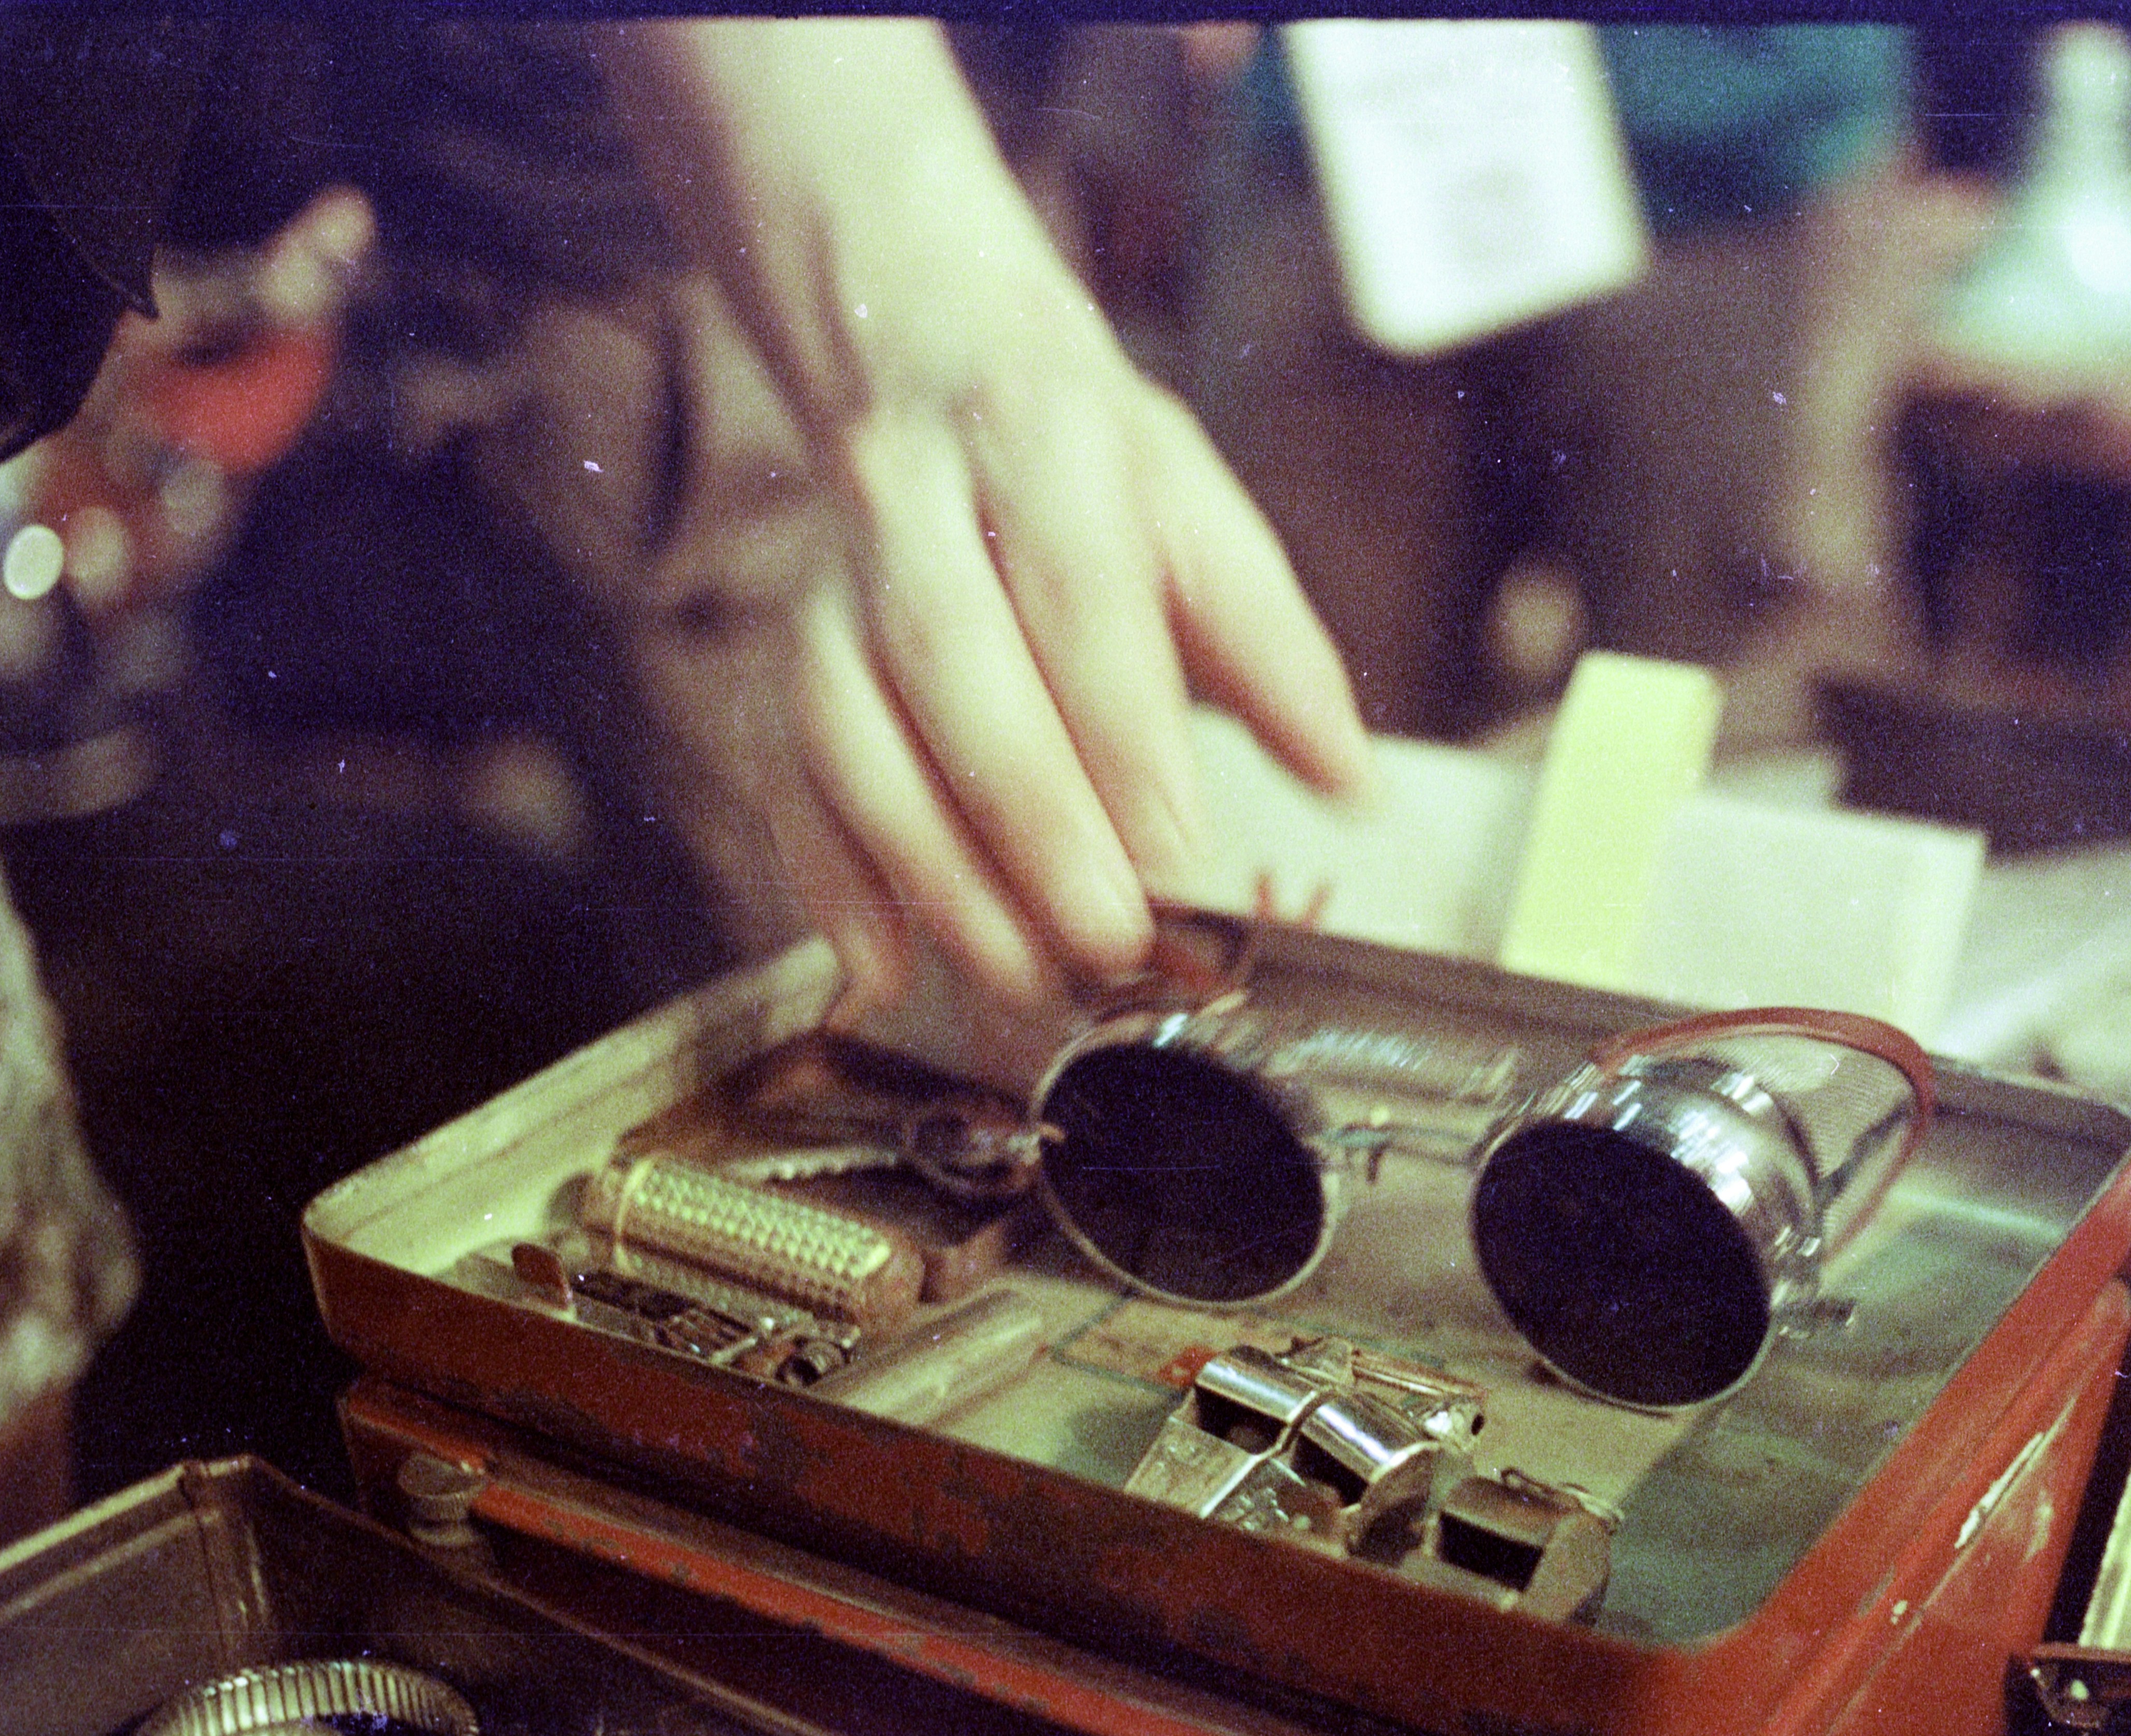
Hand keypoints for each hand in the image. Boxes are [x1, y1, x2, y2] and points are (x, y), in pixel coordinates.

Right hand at [596, 19, 1368, 1013]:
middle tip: (1106, 935)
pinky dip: (831, 881)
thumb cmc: (1094, 477)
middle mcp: (909, 498)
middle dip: (1029, 817)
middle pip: (953, 665)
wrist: (939, 368)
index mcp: (1040, 441)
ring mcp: (827, 579)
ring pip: (850, 730)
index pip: (1079, 595)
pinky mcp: (778, 655)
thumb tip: (1353, 785)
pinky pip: (784, 775)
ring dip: (932, 868)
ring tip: (1021, 972)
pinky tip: (890, 967)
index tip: (1180, 853)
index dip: (1123, 733)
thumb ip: (1281, 655)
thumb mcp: (1206, 522)